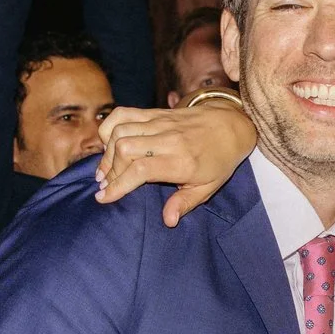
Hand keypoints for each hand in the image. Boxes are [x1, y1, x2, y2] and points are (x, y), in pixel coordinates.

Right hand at [95, 97, 258, 223]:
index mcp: (182, 162)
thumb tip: (167, 221)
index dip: (118, 184)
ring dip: (107, 152)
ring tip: (104, 170)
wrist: (231, 126)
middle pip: (125, 149)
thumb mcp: (208, 188)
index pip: (141, 170)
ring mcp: (160, 123)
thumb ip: (184, 203)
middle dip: (110, 170)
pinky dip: (110, 127)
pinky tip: (108, 143)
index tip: (104, 197)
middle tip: (105, 185)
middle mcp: (169, 140)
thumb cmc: (219, 160)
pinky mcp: (155, 112)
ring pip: (121, 131)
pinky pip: (124, 114)